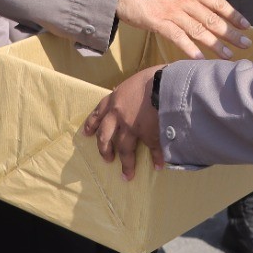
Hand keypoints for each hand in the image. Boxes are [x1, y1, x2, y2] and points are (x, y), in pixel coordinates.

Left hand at [83, 66, 161, 180]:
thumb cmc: (155, 76)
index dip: (92, 124)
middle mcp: (119, 115)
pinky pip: (152, 150)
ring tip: (127, 176)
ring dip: (126, 164)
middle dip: (105, 150)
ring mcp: (132, 127)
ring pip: (125, 149)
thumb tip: (145, 91)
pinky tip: (159, 166)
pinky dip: (157, 159)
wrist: (166, 84)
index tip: (86, 134)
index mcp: (116, 98)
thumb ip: (137, 89)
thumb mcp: (140, 78)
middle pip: (105, 136)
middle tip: (107, 159)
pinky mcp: (148, 135)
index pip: (99, 112)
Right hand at [117, 0, 249, 58]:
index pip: (217, 2)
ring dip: (216, 44)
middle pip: (213, 18)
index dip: (233, 15)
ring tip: (229, 56)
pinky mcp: (158, 22)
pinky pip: (178, 37)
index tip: (246, 26)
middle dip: (231, 33)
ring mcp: (172, 10)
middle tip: (246, 44)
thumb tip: (198, 1)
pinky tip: (200, 59)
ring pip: (199, 30)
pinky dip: (190, 49)